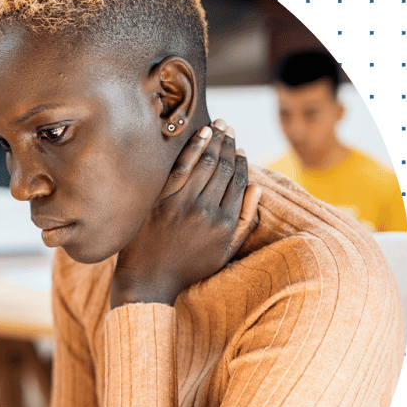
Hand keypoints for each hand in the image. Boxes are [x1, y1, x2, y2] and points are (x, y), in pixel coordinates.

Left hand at [111, 120, 261, 307]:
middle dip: (229, 144)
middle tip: (230, 128)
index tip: (241, 149)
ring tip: (219, 126)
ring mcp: (182, 204)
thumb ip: (244, 220)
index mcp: (224, 223)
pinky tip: (201, 134)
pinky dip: (193, 148)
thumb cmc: (190, 268)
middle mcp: (206, 211)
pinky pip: (181, 167)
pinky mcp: (161, 199)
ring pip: (206, 163)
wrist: (149, 280)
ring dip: (215, 140)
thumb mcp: (225, 251)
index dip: (242, 162)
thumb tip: (257, 188)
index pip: (239, 182)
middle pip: (224, 168)